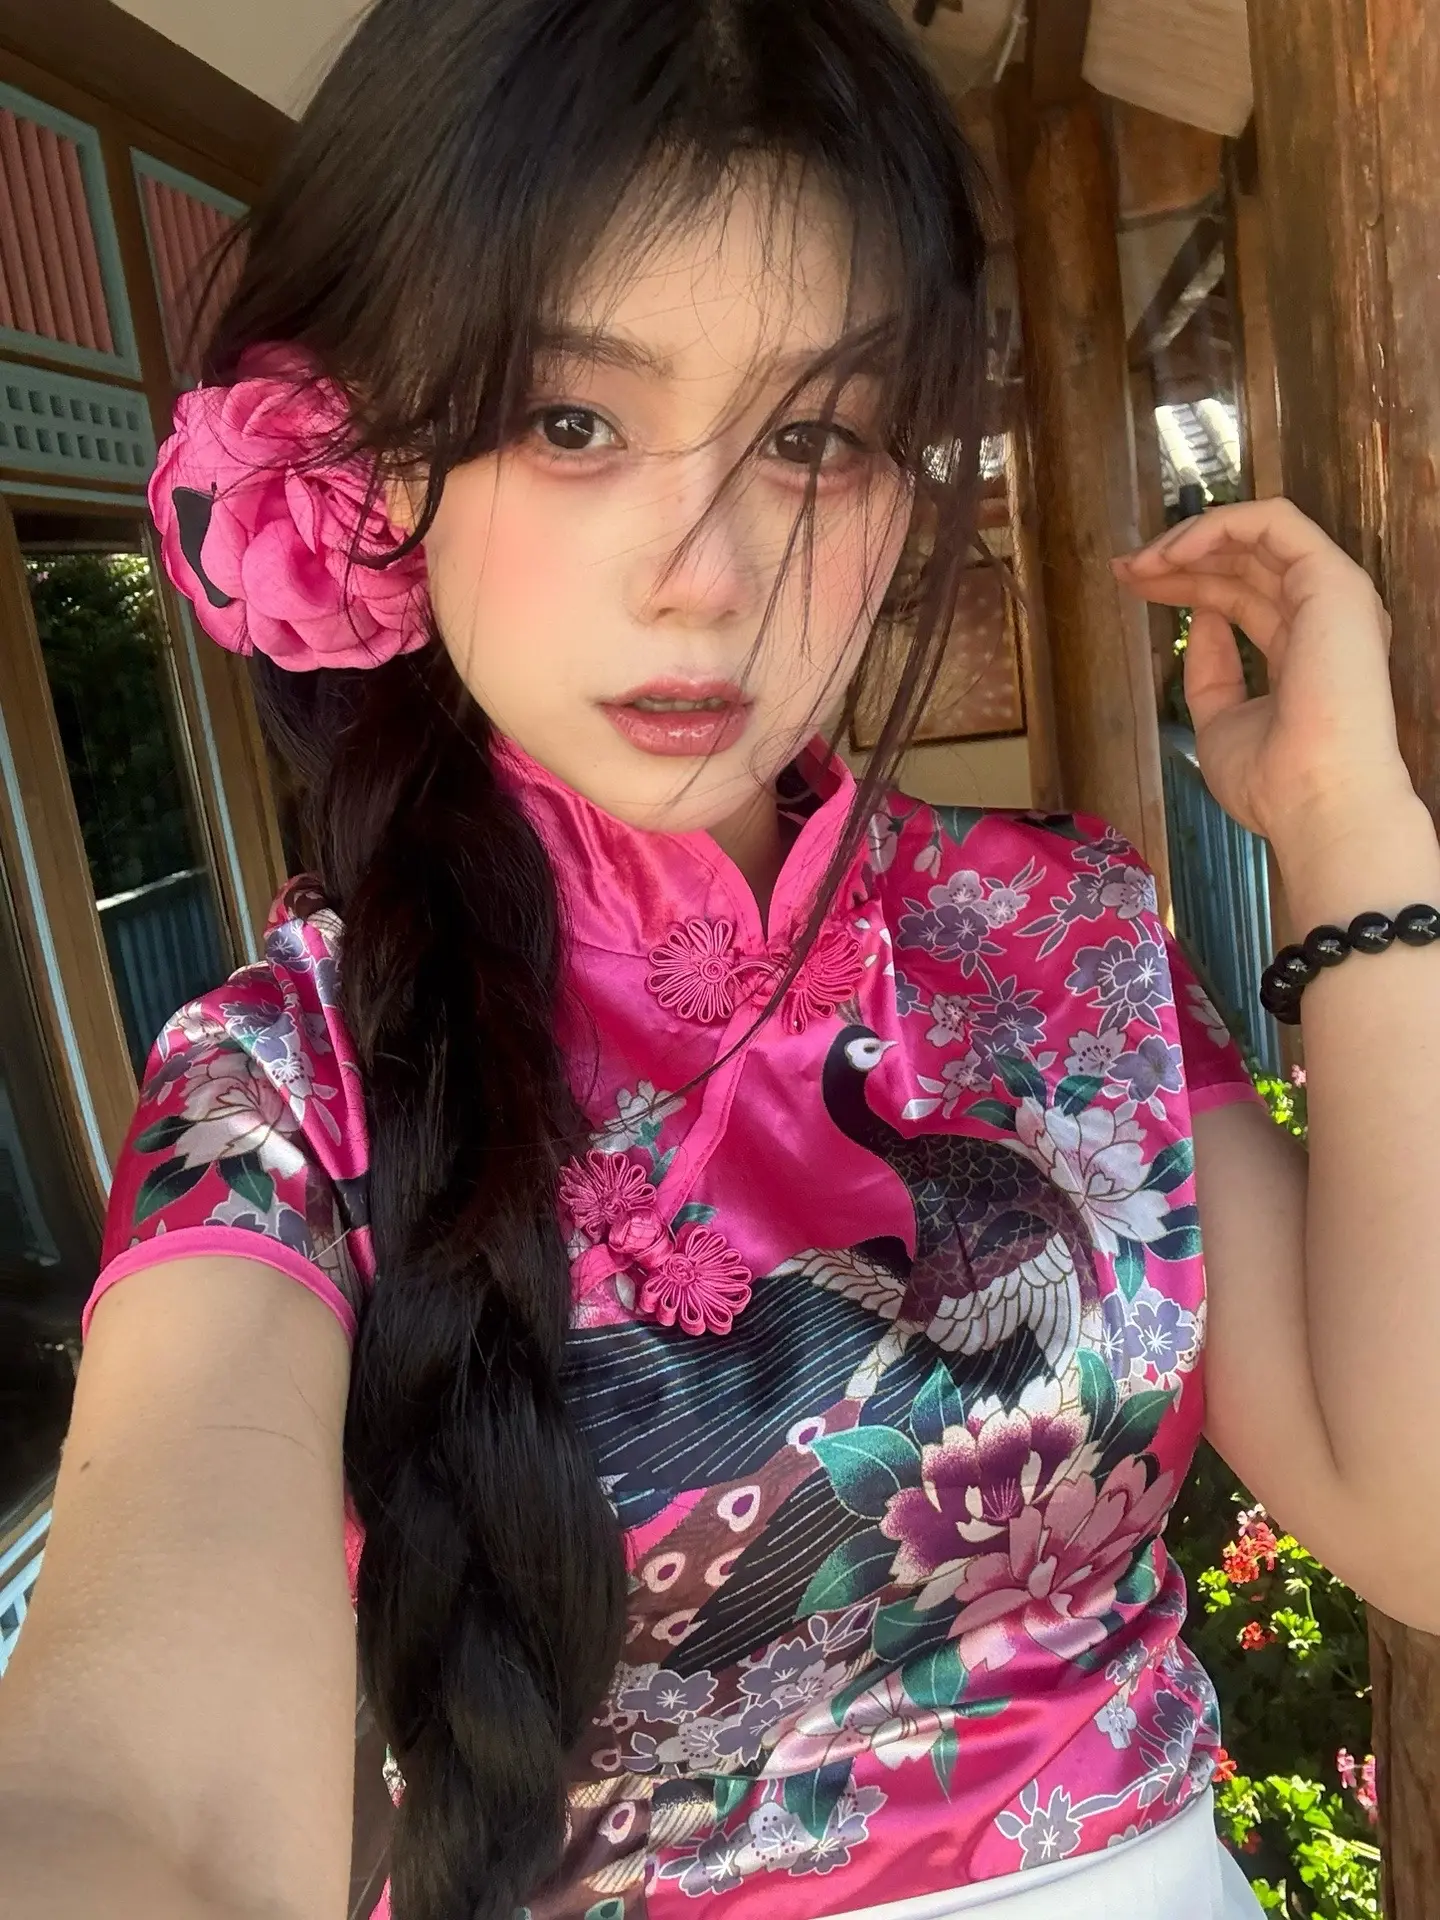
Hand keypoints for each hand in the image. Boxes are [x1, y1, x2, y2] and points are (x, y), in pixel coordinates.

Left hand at [1112, 499, 1415, 858]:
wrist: (1314, 802)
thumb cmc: (1274, 781)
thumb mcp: (1220, 721)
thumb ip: (1211, 671)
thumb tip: (1202, 619)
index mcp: (1302, 650)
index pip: (1238, 596)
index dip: (1183, 583)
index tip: (1132, 585)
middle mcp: (1322, 618)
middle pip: (1242, 563)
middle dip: (1178, 557)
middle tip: (1124, 567)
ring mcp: (1332, 597)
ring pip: (1258, 534)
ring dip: (1193, 538)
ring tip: (1143, 561)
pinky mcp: (1334, 580)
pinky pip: (1276, 523)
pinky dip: (1221, 524)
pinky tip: (1175, 552)